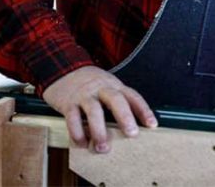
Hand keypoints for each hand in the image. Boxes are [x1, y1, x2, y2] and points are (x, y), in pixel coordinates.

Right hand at [42, 65, 157, 152]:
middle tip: (131, 134)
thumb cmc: (88, 83)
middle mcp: (100, 88)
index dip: (143, 110)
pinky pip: (72, 117)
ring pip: (94, 110)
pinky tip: (82, 142)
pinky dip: (77, 132)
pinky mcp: (68, 102)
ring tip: (103, 147)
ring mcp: (83, 95)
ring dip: (99, 131)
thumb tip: (133, 127)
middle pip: (115, 99)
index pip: (132, 95)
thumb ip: (117, 101)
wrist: (62, 68)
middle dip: (125, 117)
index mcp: (113, 85)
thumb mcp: (106, 85)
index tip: (152, 125)